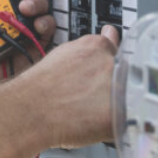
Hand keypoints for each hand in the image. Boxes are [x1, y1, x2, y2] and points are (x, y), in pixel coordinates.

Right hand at [26, 24, 120, 147]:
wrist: (29, 111)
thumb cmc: (41, 88)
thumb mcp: (65, 54)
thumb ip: (94, 45)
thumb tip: (111, 33)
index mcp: (97, 46)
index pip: (117, 52)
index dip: (108, 67)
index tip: (102, 76)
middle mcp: (110, 64)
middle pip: (125, 74)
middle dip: (113, 85)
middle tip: (91, 98)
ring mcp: (116, 87)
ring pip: (128, 97)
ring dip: (116, 104)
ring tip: (91, 111)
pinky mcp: (120, 112)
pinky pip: (128, 120)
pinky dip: (117, 124)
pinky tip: (97, 123)